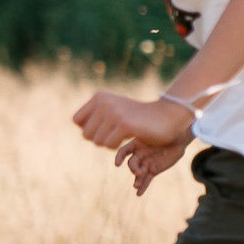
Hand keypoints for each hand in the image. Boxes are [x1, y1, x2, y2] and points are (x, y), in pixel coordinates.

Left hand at [73, 89, 193, 161]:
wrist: (166, 116)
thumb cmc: (137, 117)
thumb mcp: (113, 109)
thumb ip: (95, 115)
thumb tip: (79, 126)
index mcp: (99, 96)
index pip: (77, 121)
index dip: (89, 129)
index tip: (105, 127)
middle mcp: (104, 102)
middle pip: (86, 133)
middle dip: (99, 138)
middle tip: (116, 133)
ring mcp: (114, 113)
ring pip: (96, 141)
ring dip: (109, 143)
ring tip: (122, 134)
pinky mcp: (124, 125)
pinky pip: (108, 145)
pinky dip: (116, 146)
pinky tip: (128, 137)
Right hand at [118, 132, 190, 196]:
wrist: (177, 140)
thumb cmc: (167, 133)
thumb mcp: (158, 133)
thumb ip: (151, 136)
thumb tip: (145, 131)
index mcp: (136, 144)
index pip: (124, 151)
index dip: (119, 157)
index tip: (117, 164)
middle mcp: (139, 155)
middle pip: (132, 164)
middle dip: (134, 169)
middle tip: (138, 173)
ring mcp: (145, 163)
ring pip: (139, 173)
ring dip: (137, 179)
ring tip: (136, 185)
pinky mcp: (153, 170)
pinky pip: (147, 180)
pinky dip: (143, 187)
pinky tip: (138, 194)